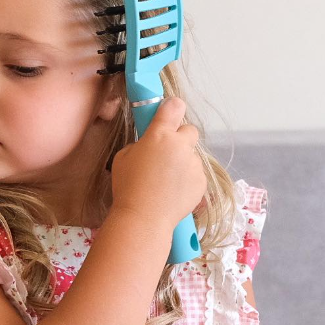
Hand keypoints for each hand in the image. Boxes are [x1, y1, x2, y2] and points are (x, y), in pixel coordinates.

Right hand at [109, 98, 206, 231]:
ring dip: (182, 162)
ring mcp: (194, 164)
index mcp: (159, 135)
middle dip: (180, 139)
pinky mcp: (201, 181)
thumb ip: (140, 145)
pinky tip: (173, 192)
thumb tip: (150, 147)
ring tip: (166, 182)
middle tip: (166, 154)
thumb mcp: (123, 157)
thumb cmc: (127, 186)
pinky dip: (187, 180)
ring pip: (191, 156)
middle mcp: (180, 145)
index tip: (170, 112)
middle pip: (189, 131)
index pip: (174, 107)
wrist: (144, 217)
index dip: (173, 108)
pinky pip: (195, 174)